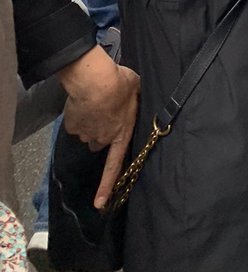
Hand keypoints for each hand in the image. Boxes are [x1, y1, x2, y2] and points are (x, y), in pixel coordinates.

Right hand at [58, 46, 140, 208]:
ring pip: (86, 133)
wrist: (95, 81)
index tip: (99, 204)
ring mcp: (86, 134)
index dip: (107, 186)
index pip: (114, 166)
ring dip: (89, 124)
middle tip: (104, 115)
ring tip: (94, 104)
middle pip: (99, 144)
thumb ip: (135, 100)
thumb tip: (136, 99)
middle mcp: (103, 139)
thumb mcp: (136, 89)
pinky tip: (82, 103)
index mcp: (121, 134)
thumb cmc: (121, 84)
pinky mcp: (72, 126)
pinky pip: (74, 124)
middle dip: (100, 134)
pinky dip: (77, 117)